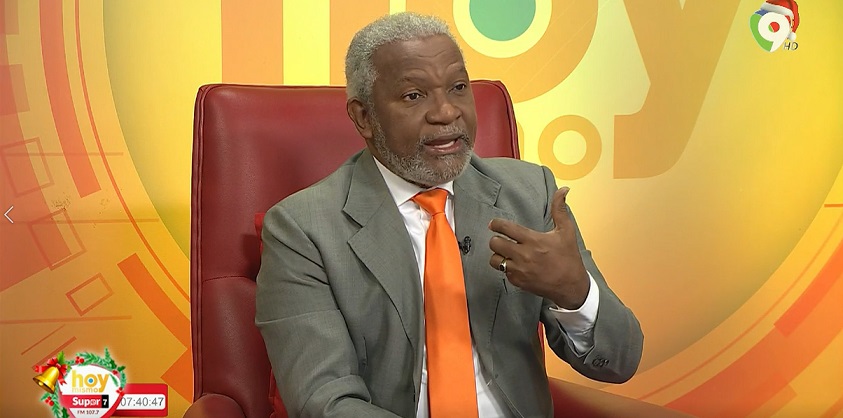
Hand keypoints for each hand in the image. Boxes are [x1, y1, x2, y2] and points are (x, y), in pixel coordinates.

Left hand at [488, 187, 588, 308]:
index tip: (494, 224)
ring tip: (505, 253)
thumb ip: (559, 209)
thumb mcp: (566, 231)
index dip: (496, 224)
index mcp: (533, 240)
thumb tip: (563, 190)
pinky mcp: (518, 282)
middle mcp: (523, 255)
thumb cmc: (569, 258)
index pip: (505, 228)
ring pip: (494, 260)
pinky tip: (515, 265)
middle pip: (495, 243)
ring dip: (498, 255)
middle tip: (501, 239)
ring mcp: (519, 270)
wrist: (571, 285)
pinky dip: (506, 268)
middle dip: (496, 239)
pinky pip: (503, 272)